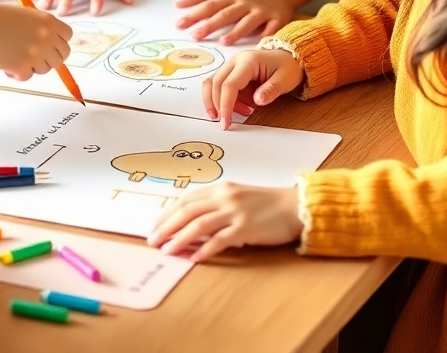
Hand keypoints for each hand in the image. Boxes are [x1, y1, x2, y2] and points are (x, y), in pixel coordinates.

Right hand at [0, 0, 72, 79]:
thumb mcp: (24, 15)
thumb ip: (40, 27)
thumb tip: (49, 43)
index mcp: (48, 21)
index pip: (68, 36)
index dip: (58, 42)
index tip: (49, 46)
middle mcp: (46, 36)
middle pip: (62, 56)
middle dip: (49, 58)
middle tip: (34, 57)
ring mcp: (36, 52)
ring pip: (45, 69)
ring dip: (32, 66)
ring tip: (16, 57)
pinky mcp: (23, 66)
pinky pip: (28, 76)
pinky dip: (18, 74)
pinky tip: (7, 64)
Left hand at [147, 182, 301, 261]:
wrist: (294, 206)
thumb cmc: (266, 204)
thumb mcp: (238, 198)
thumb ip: (217, 206)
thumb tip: (193, 224)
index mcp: (220, 188)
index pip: (186, 200)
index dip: (168, 213)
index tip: (155, 226)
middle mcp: (224, 197)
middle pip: (187, 211)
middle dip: (167, 226)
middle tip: (152, 240)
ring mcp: (235, 212)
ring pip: (199, 224)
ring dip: (179, 238)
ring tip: (167, 250)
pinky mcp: (246, 228)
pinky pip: (220, 240)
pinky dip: (205, 249)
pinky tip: (194, 258)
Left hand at [174, 0, 294, 43]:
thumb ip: (209, 0)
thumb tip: (179, 6)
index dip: (193, 4)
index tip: (178, 14)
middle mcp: (242, 0)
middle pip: (223, 11)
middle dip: (207, 23)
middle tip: (193, 34)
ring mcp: (259, 9)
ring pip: (245, 20)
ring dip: (234, 31)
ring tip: (222, 41)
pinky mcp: (275, 17)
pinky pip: (269, 28)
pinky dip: (262, 35)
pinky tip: (254, 44)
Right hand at [203, 49, 303, 128]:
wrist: (289, 58)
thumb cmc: (287, 67)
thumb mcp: (285, 79)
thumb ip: (271, 90)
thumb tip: (257, 100)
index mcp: (248, 61)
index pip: (229, 84)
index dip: (225, 105)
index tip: (226, 122)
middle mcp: (235, 61)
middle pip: (216, 83)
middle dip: (217, 105)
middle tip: (225, 123)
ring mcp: (231, 65)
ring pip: (212, 83)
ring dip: (214, 101)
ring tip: (228, 116)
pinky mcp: (231, 72)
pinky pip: (218, 84)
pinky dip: (220, 98)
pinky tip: (234, 108)